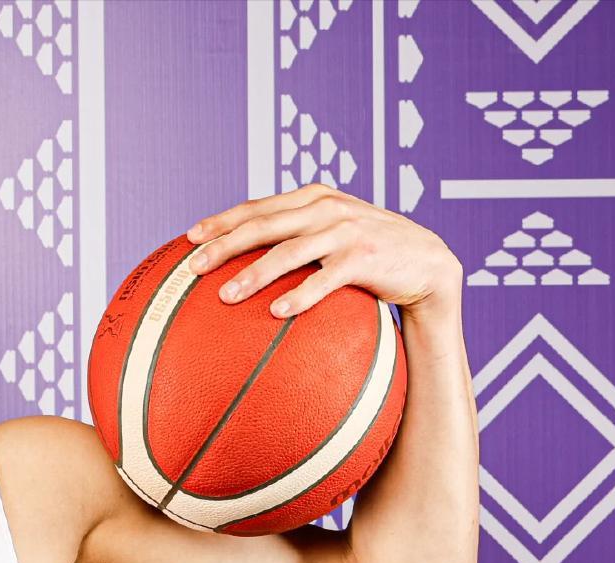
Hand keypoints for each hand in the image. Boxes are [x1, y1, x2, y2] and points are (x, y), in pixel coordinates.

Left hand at [182, 183, 460, 319]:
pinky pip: (326, 278)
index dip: (221, 221)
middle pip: (264, 225)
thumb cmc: (366, 255)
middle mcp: (326, 207)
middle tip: (193, 268)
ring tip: (225, 296)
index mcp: (312, 198)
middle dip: (224, 245)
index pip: (257, 207)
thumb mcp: (329, 236)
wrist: (426, 263)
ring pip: (290, 251)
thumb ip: (294, 237)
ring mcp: (346, 230)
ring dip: (255, 273)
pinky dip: (301, 294)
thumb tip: (240, 264)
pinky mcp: (365, 256)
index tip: (188, 239)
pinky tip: (277, 312)